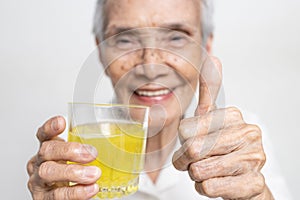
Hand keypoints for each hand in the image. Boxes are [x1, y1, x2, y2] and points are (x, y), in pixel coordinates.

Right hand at [27, 116, 100, 199]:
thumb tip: (115, 137)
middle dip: (69, 150)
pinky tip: (90, 189)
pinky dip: (76, 192)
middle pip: (47, 151)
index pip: (43, 134)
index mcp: (48, 150)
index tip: (62, 122)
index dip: (50, 127)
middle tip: (91, 154)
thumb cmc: (71, 176)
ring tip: (94, 174)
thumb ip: (86, 149)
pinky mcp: (41, 199)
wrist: (64, 198)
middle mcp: (39, 163)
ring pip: (48, 172)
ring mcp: (38, 182)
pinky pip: (56, 195)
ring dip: (73, 172)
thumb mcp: (75, 160)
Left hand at [172, 57, 272, 198]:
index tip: (194, 142)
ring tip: (210, 170)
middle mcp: (248, 133)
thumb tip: (213, 58)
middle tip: (197, 161)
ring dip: (196, 174)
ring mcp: (254, 159)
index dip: (183, 142)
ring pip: (199, 170)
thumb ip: (209, 90)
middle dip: (186, 160)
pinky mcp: (253, 184)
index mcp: (233, 115)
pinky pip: (209, 188)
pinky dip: (206, 188)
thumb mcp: (210, 118)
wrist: (243, 180)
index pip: (185, 130)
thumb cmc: (222, 149)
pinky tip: (219, 182)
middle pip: (192, 149)